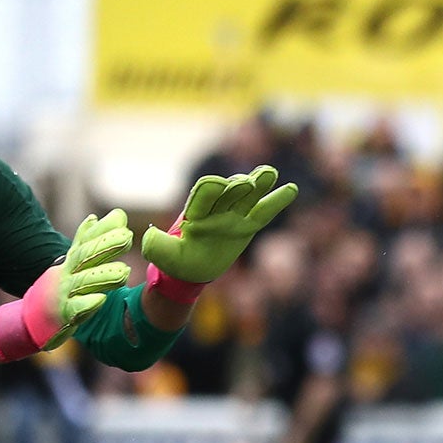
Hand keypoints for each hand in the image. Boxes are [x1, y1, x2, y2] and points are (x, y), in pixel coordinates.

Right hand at [0, 209, 130, 361]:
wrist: (31, 320)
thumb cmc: (61, 288)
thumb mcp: (76, 263)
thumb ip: (94, 240)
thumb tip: (109, 215)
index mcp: (72, 262)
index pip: (87, 242)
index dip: (103, 231)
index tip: (121, 220)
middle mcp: (66, 274)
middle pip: (85, 257)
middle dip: (105, 246)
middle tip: (127, 237)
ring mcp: (63, 294)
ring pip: (83, 282)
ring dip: (102, 276)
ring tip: (124, 271)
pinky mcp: (62, 315)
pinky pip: (74, 309)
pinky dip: (86, 304)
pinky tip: (101, 300)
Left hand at [142, 164, 298, 284]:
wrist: (191, 269)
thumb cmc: (175, 261)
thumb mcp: (161, 255)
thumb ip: (155, 243)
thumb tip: (151, 232)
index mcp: (195, 213)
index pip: (204, 195)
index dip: (210, 190)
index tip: (216, 185)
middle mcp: (216, 209)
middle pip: (229, 192)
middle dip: (237, 186)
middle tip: (247, 183)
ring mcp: (233, 215)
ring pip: (247, 196)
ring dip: (258, 183)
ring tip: (269, 173)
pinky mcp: (247, 225)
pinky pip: (264, 212)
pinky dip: (276, 201)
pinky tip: (291, 189)